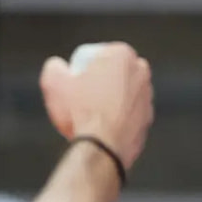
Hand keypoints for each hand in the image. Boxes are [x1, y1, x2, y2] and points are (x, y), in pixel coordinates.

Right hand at [39, 42, 153, 169]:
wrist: (102, 147)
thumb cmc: (79, 111)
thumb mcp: (53, 83)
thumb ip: (53, 67)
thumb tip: (57, 66)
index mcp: (122, 54)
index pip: (98, 54)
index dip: (82, 69)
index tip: (73, 83)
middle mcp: (141, 71)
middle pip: (112, 73)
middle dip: (99, 81)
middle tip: (81, 98)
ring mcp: (147, 96)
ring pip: (121, 94)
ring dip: (108, 100)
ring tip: (90, 116)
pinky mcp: (148, 119)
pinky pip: (127, 115)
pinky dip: (116, 119)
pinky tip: (101, 129)